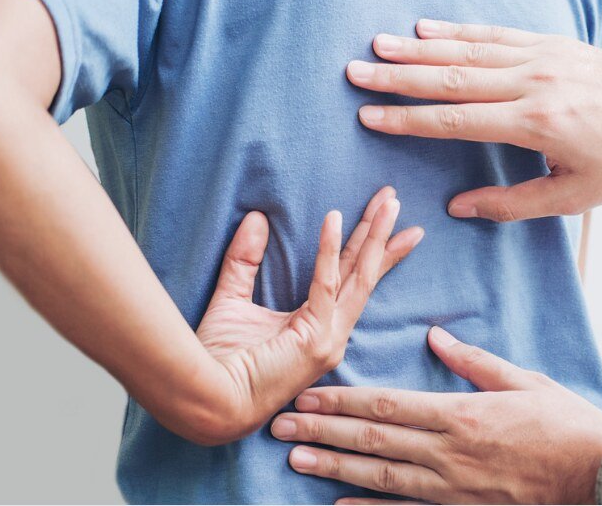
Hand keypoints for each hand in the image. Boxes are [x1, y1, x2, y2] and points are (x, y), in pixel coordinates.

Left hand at [193, 186, 423, 443]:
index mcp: (319, 329)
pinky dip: (329, 249)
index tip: (383, 218)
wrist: (207, 401)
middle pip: (365, 274)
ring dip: (373, 235)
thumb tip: (256, 218)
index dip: (368, 249)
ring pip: (359, 276)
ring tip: (388, 202)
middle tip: (395, 199)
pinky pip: (326, 284)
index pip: (351, 280)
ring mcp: (328, 338)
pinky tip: (333, 217)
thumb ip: (245, 261)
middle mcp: (332, 334)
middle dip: (382, 234)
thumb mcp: (232, 300)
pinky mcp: (316, 338)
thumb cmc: (216, 362)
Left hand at [270, 327, 601, 503]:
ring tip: (296, 460)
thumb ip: (475, 362)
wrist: (599, 475)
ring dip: (334, 469)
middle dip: (322, 432)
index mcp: (461, 414)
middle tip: (280, 426)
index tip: (307, 394)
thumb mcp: (525, 380)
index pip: (387, 405)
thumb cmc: (566, 424)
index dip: (342, 401)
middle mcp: (449, 453)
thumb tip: (436, 337)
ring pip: (381, 477)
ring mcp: (453, 488)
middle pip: (373, 441)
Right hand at [347, 20, 601, 221]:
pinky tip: (426, 29)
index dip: (410, 121)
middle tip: (354, 73)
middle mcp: (534, 84)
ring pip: (469, 50)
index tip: (369, 118)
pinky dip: (458, 31)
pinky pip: (495, 34)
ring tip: (377, 46)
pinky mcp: (551, 42)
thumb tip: (458, 208)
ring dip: (419, 48)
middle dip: (399, 78)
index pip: (458, 121)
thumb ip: (512, 204)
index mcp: (536, 125)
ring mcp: (542, 58)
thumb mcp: (574, 197)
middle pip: (453, 78)